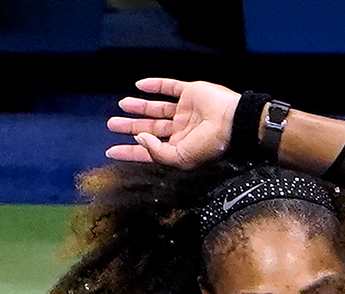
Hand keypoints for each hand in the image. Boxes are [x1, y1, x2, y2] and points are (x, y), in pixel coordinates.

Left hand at [106, 77, 238, 167]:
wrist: (233, 121)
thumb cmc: (211, 144)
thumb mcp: (180, 158)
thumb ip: (157, 151)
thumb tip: (139, 138)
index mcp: (179, 147)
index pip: (149, 150)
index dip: (129, 151)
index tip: (111, 150)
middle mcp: (181, 130)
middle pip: (149, 128)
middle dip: (130, 127)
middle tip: (111, 124)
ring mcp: (185, 110)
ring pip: (157, 108)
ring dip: (139, 106)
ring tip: (121, 105)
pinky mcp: (190, 93)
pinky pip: (169, 87)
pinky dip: (154, 85)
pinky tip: (139, 86)